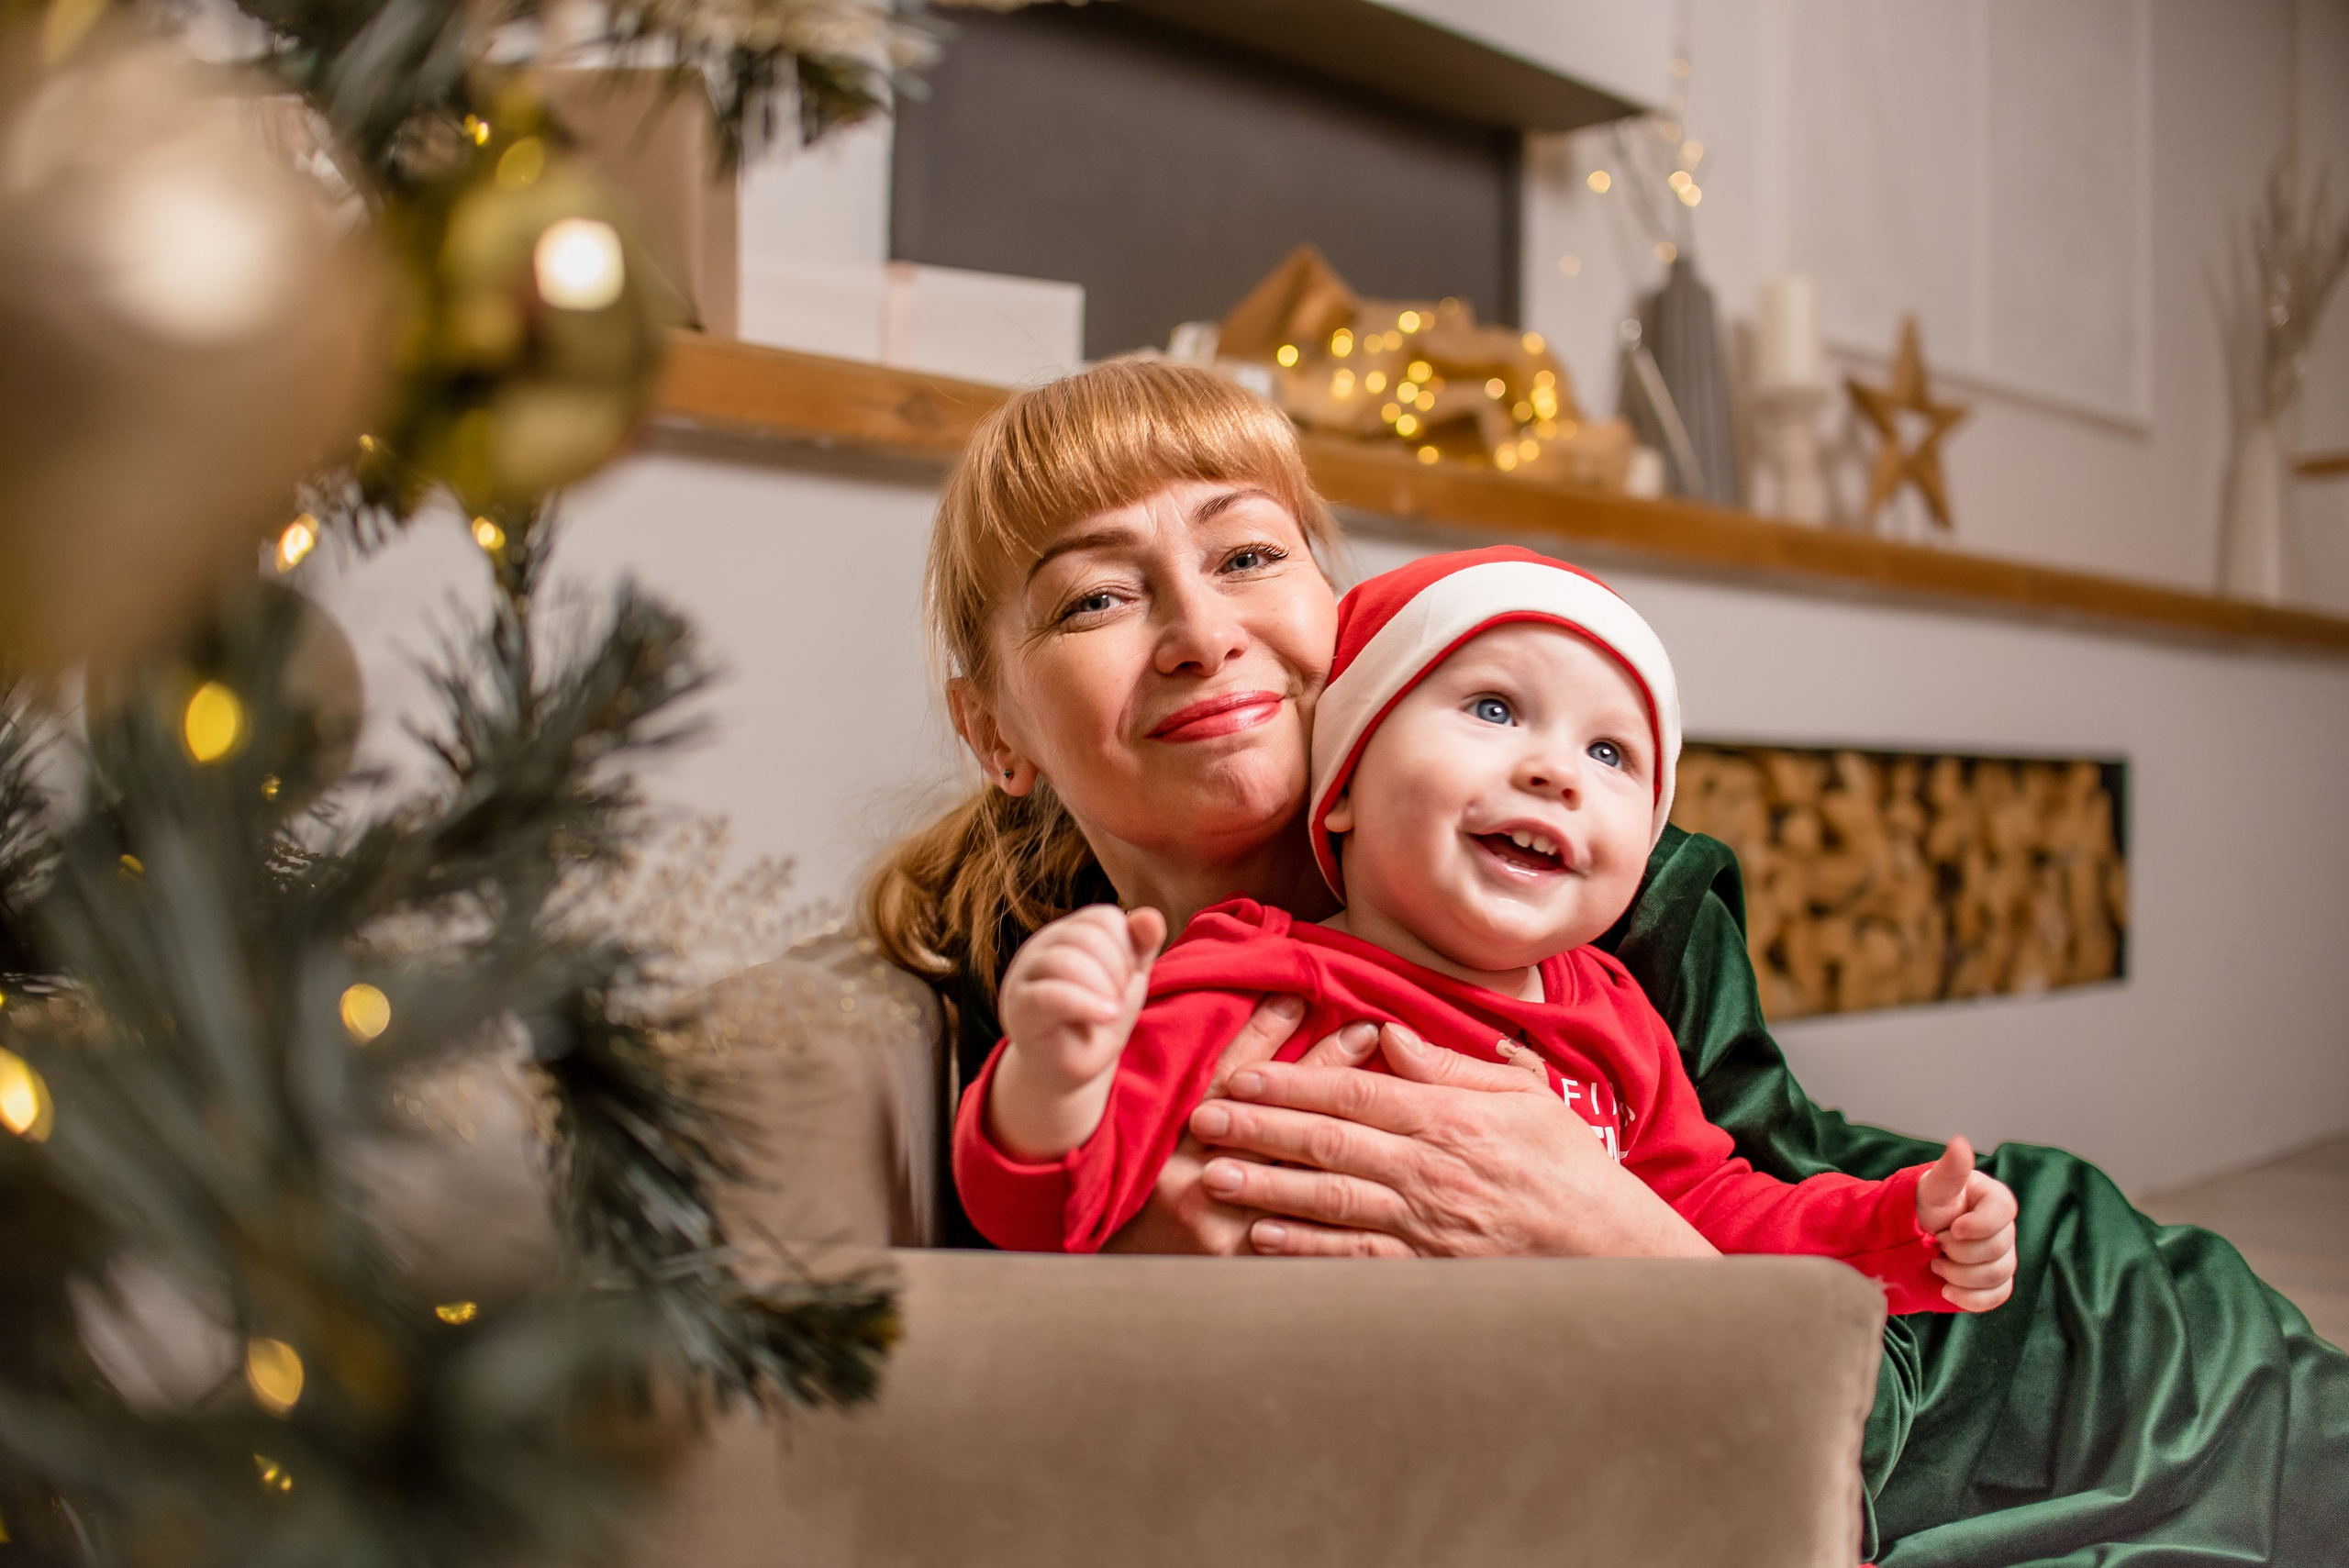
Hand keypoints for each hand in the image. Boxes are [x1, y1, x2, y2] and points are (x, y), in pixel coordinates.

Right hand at [988, 905, 1164, 1158]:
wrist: (1070, 1068)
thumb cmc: (1098, 1019)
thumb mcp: (1128, 980)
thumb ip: (1141, 946)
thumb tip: (1151, 916)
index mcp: (1069, 933)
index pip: (1103, 917)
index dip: (1127, 947)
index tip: (1127, 981)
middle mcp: (1041, 946)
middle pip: (1087, 936)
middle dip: (1117, 970)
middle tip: (1118, 1002)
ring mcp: (1025, 975)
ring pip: (1064, 960)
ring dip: (1102, 988)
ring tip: (1111, 1012)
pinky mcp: (1019, 1008)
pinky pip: (1048, 995)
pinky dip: (1084, 1004)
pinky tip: (1107, 1014)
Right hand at [1101, 997, 1380, 1254]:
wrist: (1126, 1276)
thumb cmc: (1141, 1195)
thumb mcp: (1155, 1133)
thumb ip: (1198, 1083)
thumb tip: (1249, 1013)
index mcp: (1166, 1148)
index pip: (1222, 1082)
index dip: (1261, 1037)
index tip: (1298, 998)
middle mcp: (1194, 1186)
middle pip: (1269, 1121)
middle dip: (1320, 1072)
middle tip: (1363, 1031)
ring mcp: (1227, 1232)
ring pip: (1298, 1174)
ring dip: (1343, 1124)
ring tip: (1385, 1086)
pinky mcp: (1253, 1267)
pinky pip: (1311, 1232)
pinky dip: (1346, 1200)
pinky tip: (1381, 1173)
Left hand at [1190, 1024, 1717, 1259]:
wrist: (1607, 1247)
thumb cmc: (1563, 1164)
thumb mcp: (1521, 1094)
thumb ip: (1450, 1065)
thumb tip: (1387, 1034)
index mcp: (1448, 1117)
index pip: (1354, 1092)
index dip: (1292, 1081)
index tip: (1241, 1074)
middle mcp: (1429, 1168)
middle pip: (1328, 1141)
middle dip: (1259, 1127)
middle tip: (1202, 1116)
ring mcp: (1425, 1222)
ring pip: (1331, 1197)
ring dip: (1266, 1184)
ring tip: (1214, 1173)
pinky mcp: (1424, 1268)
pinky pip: (1354, 1255)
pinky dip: (1304, 1245)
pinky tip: (1260, 1234)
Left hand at [1915, 1137, 2018, 1311]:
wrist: (1904, 1240)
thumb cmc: (1920, 1207)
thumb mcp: (1931, 1189)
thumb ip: (1949, 1171)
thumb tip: (1960, 1142)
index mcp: (1992, 1199)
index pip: (2004, 1212)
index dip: (1979, 1224)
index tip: (1951, 1229)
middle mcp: (2002, 1228)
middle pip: (1999, 1249)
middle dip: (1960, 1252)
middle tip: (1935, 1243)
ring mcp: (2001, 1256)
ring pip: (1998, 1275)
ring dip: (1961, 1274)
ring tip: (1935, 1263)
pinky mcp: (1993, 1282)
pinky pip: (1997, 1297)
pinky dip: (1970, 1298)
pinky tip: (1947, 1289)